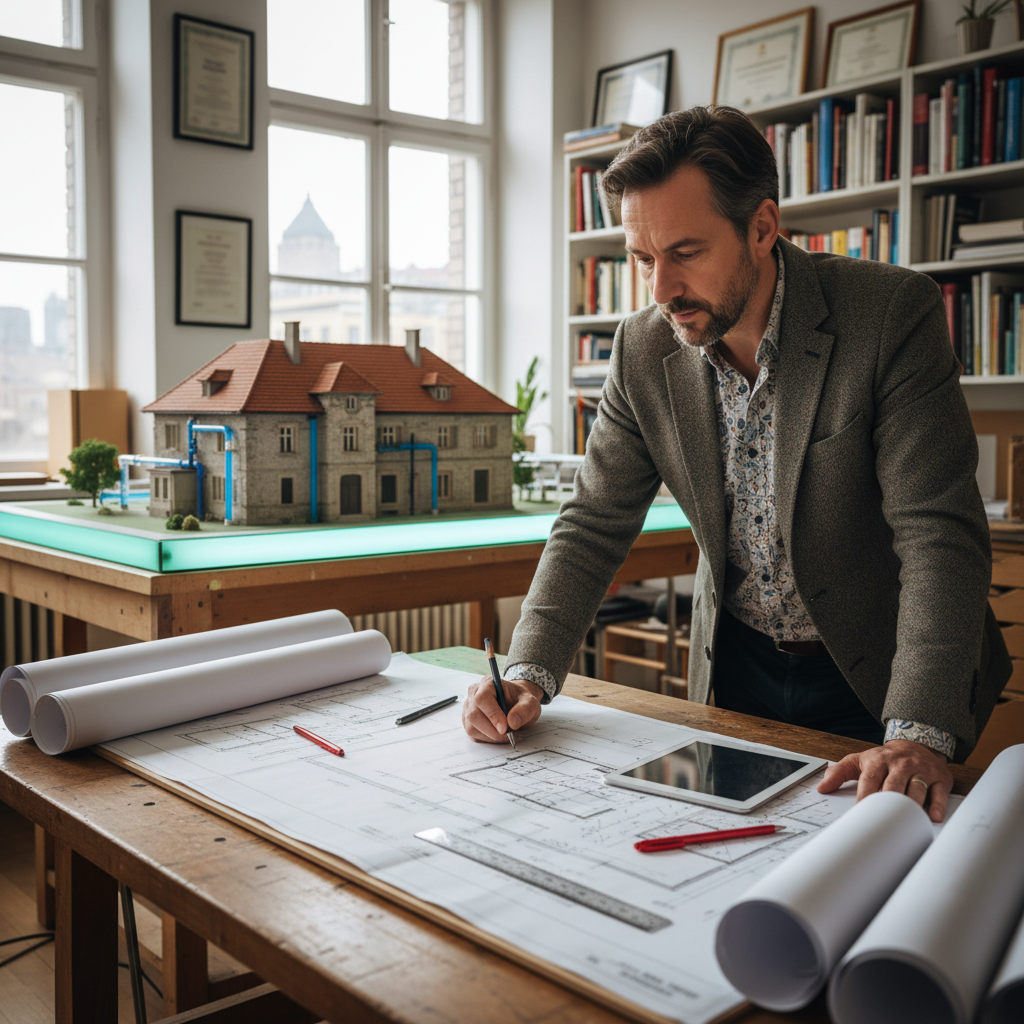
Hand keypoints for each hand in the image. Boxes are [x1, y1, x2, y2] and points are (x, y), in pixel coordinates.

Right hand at [462, 676, 543, 742]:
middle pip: (473, 715)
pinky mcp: (468, 722)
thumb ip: (524, 710)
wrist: (516, 703)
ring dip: (490, 736)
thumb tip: (512, 723)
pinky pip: (473, 735)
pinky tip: (498, 735)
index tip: (504, 728)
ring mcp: (468, 708)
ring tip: (506, 734)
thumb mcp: (530, 702)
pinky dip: (487, 739)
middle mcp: (474, 694)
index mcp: (488, 683)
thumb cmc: (520, 700)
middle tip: (508, 735)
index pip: (482, 698)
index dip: (492, 714)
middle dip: (492, 730)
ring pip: (471, 727)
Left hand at [817, 739, 953, 821]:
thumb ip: (839, 772)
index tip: (861, 812)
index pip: (870, 779)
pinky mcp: (939, 778)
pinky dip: (937, 806)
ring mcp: (921, 770)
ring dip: (910, 806)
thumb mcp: (860, 760)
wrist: (916, 743)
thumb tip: (822, 788)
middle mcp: (900, 764)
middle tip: (882, 822)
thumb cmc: (885, 758)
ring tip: (905, 822)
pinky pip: (938, 792)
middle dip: (887, 803)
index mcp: (878, 761)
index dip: (865, 797)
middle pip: (893, 785)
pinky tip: (932, 817)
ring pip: (916, 790)